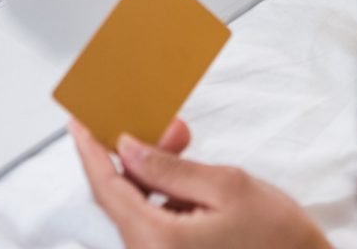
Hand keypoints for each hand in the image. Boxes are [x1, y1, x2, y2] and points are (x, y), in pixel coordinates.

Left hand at [70, 120, 331, 248]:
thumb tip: (128, 149)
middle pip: (120, 197)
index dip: (89, 149)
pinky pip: (154, 220)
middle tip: (153, 120)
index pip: (107, 187)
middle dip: (133, 152)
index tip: (77, 120)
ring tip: (180, 138)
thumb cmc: (279, 240)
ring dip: (152, 170)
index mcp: (158, 242)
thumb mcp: (226, 186)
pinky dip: (164, 191)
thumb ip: (169, 168)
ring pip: (138, 206)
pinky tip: (186, 172)